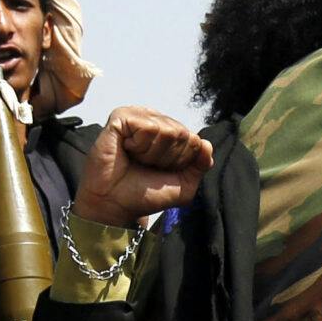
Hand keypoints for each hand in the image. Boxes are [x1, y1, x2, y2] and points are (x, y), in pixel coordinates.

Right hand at [74, 107, 214, 227]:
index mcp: (170, 133)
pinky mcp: (121, 117)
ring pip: (167, 130)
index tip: (160, 171)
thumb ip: (200, 166)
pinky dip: (140, 146)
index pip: (194, 140)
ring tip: (135, 159)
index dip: (180, 162)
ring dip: (152, 154)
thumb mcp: (183, 186)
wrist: (115, 204)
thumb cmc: (144, 194)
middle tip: (146, 166)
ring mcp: (138, 116)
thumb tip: (206, 144)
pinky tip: (126, 150)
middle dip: (167, 158)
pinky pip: (148, 128)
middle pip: (182, 134)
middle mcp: (155, 121)